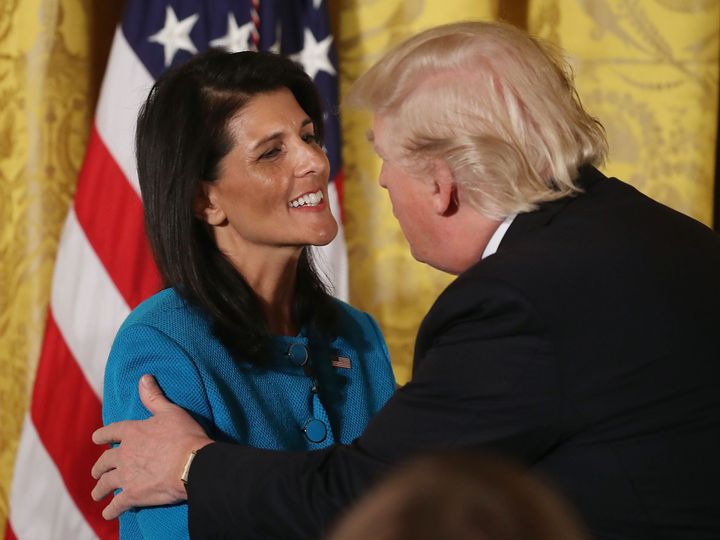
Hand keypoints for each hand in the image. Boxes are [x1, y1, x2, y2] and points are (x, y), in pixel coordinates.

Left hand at [91, 374, 212, 518]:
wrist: (191, 464)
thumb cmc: (184, 435)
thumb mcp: (170, 411)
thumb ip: (154, 396)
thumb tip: (143, 377)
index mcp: (132, 432)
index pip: (110, 432)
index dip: (102, 435)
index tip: (96, 439)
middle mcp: (124, 454)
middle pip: (104, 461)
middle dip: (99, 466)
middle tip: (96, 471)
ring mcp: (126, 475)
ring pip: (106, 483)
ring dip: (100, 489)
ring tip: (97, 494)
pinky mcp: (132, 494)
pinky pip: (116, 505)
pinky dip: (111, 510)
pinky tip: (108, 513)